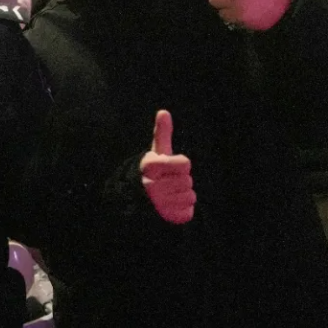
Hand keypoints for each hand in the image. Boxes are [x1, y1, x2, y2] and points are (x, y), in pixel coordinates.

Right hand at [139, 110, 195, 224]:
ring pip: (190, 196)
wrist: (137, 198)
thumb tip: (164, 111)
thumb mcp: (156, 152)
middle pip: (188, 180)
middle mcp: (151, 185)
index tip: (170, 167)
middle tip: (168, 182)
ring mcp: (158, 202)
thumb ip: (162, 133)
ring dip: (183, 195)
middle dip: (181, 181)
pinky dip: (183, 210)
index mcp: (150, 166)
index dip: (181, 164)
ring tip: (169, 194)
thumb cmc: (153, 171)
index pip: (185, 164)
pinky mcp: (165, 216)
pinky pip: (188, 212)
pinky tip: (171, 206)